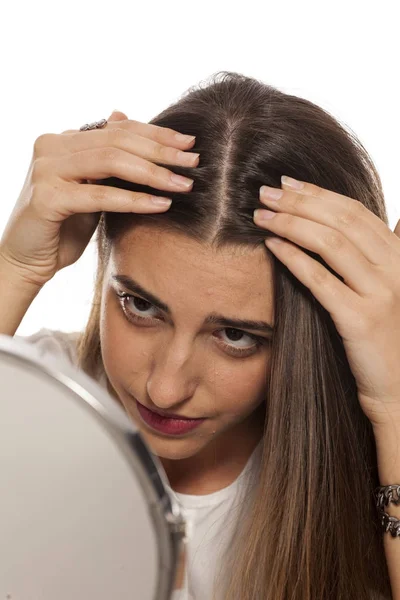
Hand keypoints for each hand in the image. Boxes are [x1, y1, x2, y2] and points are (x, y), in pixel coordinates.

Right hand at [0, 111, 197, 287]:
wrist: (28, 261)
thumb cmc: (63, 227)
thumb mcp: (90, 188)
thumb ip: (105, 157)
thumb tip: (123, 116)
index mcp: (63, 140)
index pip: (117, 129)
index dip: (155, 134)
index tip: (189, 142)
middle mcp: (51, 147)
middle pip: (117, 141)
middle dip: (160, 151)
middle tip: (193, 161)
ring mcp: (46, 170)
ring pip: (110, 161)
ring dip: (153, 173)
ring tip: (183, 185)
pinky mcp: (47, 198)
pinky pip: (100, 195)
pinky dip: (134, 200)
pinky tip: (161, 204)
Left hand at [253, 175, 399, 429]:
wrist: (399, 389)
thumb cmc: (385, 339)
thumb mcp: (387, 289)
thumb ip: (379, 256)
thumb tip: (382, 223)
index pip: (356, 211)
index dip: (319, 193)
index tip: (288, 183)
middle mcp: (396, 269)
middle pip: (342, 219)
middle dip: (300, 201)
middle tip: (266, 191)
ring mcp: (381, 293)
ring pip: (331, 243)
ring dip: (291, 223)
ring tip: (261, 215)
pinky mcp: (361, 319)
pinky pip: (321, 280)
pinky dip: (294, 258)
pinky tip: (272, 245)